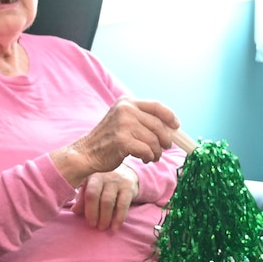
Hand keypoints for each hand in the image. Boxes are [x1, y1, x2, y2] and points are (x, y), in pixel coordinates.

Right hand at [53, 98, 180, 185]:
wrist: (86, 153)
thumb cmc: (108, 140)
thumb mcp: (123, 121)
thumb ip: (142, 119)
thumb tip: (171, 127)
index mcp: (126, 102)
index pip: (156, 106)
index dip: (170, 116)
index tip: (176, 126)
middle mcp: (125, 109)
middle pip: (158, 125)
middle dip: (165, 140)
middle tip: (165, 148)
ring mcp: (123, 124)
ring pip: (154, 140)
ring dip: (157, 152)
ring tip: (152, 157)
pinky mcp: (122, 140)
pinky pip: (146, 150)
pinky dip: (149, 157)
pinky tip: (144, 159)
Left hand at [78, 167, 138, 230]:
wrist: (126, 172)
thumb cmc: (103, 184)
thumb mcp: (91, 188)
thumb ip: (82, 199)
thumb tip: (74, 210)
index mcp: (89, 175)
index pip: (84, 191)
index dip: (84, 207)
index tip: (84, 219)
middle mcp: (102, 175)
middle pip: (93, 195)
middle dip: (93, 213)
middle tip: (93, 226)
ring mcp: (115, 180)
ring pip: (107, 201)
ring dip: (104, 217)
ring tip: (102, 227)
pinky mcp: (128, 186)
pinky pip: (123, 205)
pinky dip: (118, 218)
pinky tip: (115, 227)